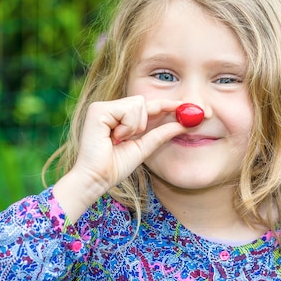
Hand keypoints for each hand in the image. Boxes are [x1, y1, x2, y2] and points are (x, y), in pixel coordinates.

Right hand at [53, 96, 185, 221]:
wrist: (96, 179)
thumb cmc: (114, 167)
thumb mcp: (143, 148)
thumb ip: (160, 134)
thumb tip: (183, 124)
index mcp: (117, 117)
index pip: (145, 105)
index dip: (164, 105)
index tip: (184, 106)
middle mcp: (108, 108)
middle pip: (142, 101)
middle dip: (142, 122)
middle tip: (130, 138)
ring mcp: (101, 107)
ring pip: (137, 103)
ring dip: (135, 126)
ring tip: (119, 140)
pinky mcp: (98, 110)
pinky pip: (128, 109)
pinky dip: (128, 126)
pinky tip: (114, 138)